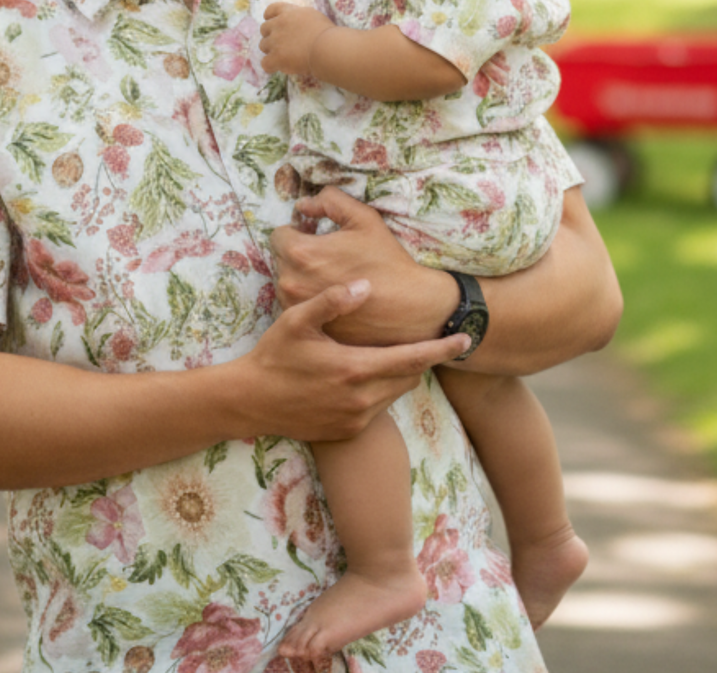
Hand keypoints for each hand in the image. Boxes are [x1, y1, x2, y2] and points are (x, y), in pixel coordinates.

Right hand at [235, 279, 464, 440]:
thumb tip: (365, 285)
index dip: (441, 349)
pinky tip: (365, 373)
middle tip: (427, 335)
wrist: (251, 401)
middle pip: (409, 377)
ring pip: (395, 393)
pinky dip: (380, 389)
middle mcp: (361, 399)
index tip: (466, 339)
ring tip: (393, 351)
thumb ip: (333, 301)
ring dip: (399, 373)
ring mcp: (355, 419)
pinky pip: (378, 408)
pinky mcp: (348, 431)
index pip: (412, 359)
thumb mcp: (298, 321)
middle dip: (421, 357)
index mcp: (355, 369)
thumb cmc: (274, 355)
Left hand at [260, 2, 333, 76]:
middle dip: (271, 36)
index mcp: (288, 12)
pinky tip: (278, 68)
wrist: (326, 47)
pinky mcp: (276, 57)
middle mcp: (278, 24)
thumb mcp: (313, 16)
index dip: (269, 17)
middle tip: (282, 44)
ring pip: (263, 46)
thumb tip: (298, 23)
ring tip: (283, 57)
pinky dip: (270, 66)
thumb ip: (300, 18)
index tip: (272, 22)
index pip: (271, 9)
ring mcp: (275, 41)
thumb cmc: (326, 32)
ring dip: (271, 51)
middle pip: (264, 29)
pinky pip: (265, 63)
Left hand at [271, 187, 465, 352]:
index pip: (279, 235)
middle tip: (327, 256)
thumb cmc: (386, 259)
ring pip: (287, 283)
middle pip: (281, 259)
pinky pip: (298, 305)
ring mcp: (299, 309)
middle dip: (298, 254)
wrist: (408, 306)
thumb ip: (330, 201)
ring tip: (331, 277)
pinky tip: (333, 296)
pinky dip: (309, 299)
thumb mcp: (363, 218)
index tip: (316, 236)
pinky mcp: (310, 327)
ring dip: (301, 277)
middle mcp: (290, 282)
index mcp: (300, 252)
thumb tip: (304, 205)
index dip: (298, 231)